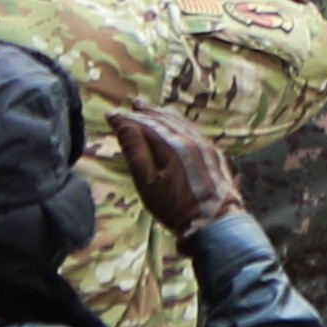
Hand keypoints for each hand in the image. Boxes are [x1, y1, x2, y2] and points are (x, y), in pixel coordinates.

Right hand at [110, 106, 242, 236]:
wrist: (214, 222)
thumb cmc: (175, 207)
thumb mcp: (147, 184)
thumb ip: (136, 152)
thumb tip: (124, 126)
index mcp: (171, 145)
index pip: (144, 125)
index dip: (126, 119)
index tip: (111, 114)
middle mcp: (189, 138)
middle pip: (162, 120)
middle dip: (144, 112)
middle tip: (131, 104)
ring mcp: (204, 144)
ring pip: (179, 122)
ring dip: (162, 114)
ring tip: (149, 108)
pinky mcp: (212, 151)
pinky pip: (192, 128)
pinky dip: (179, 122)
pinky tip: (175, 123)